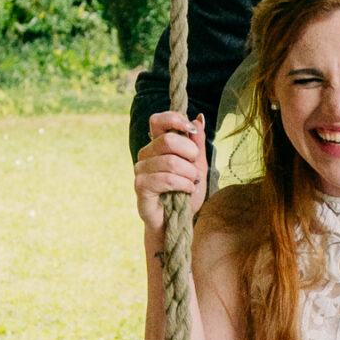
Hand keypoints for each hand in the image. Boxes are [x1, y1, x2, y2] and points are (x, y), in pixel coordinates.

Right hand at [135, 110, 207, 234]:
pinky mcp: (140, 186)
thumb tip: (199, 118)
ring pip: (170, 162)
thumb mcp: (198, 166)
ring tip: (192, 183)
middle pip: (168, 140)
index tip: (192, 130)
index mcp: (158, 145)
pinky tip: (187, 190)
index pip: (158, 120)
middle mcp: (146, 154)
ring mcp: (141, 169)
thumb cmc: (185, 193)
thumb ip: (197, 143)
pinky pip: (166, 178)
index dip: (175, 119)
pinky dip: (183, 185)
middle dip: (190, 153)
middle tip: (194, 168)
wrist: (177, 221)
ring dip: (189, 174)